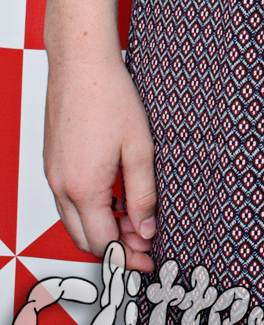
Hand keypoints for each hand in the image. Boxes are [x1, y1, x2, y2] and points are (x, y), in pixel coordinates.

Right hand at [44, 54, 156, 272]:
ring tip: (136, 220)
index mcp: (83, 188)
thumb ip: (143, 194)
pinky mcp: (52, 163)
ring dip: (103, 229)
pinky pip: (68, 201)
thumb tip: (147, 230)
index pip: (103, 243)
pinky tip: (115, 198)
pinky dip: (91, 210)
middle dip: (115, 248)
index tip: (149, 260)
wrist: (80, 64)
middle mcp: (61, 187)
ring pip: (75, 222)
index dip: (128, 257)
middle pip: (85, 239)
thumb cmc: (110, 97)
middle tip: (146, 244)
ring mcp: (52, 175)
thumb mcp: (139, 148)